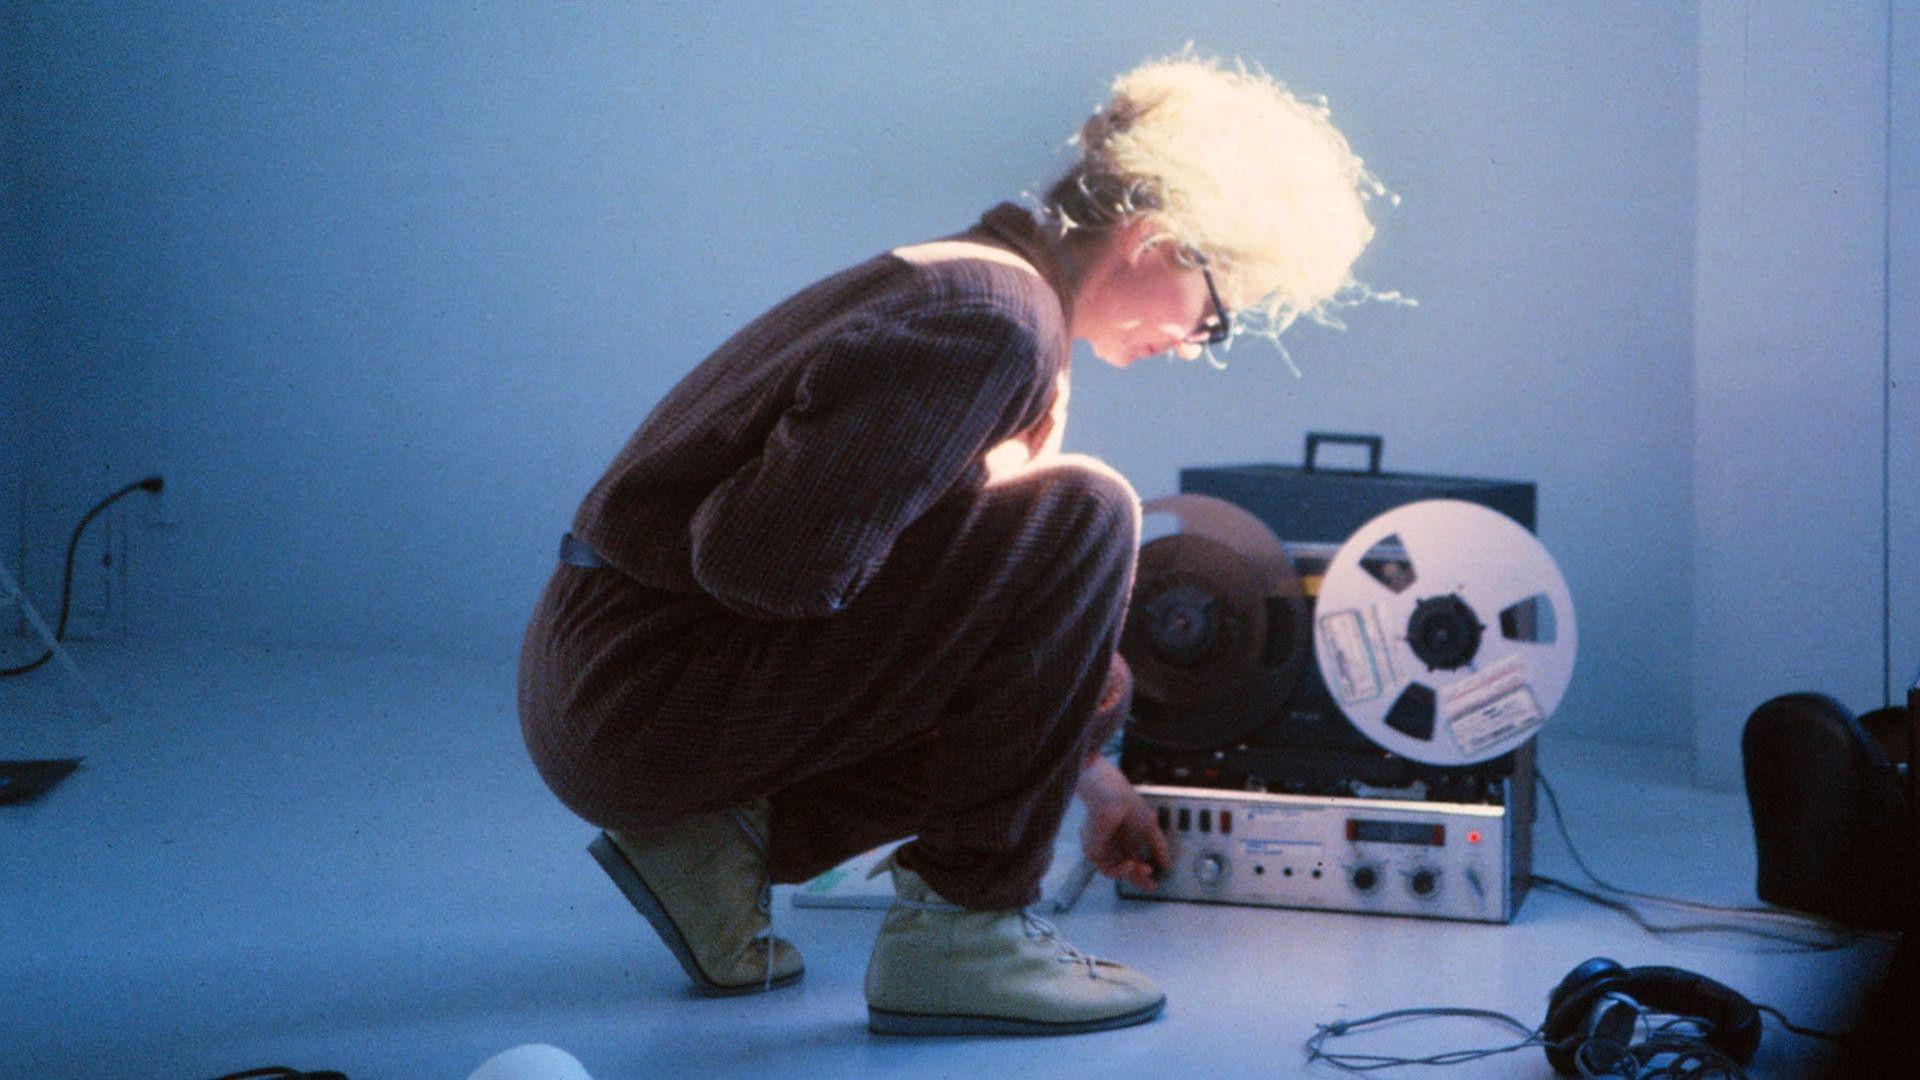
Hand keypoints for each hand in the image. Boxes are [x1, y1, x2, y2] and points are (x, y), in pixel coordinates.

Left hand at [1076, 756, 1169, 890]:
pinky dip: (1121, 871)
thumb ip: (1158, 846)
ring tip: (1144, 869)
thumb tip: (1166, 863)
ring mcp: (1102, 847)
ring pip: (1117, 870)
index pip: (1132, 857)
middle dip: (1138, 878)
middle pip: (1124, 866)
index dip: (1142, 870)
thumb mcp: (1150, 827)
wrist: (1113, 799)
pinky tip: (1130, 864)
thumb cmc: (1129, 806)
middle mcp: (1111, 842)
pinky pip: (1107, 869)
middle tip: (1150, 886)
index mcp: (1122, 834)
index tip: (1153, 880)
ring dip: (1133, 873)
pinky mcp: (1093, 851)